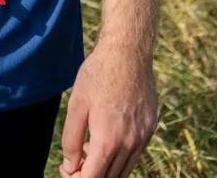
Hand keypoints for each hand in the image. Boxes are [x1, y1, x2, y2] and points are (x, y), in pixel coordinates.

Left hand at [58, 41, 157, 177]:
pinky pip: (134, 154)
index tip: (66, 170)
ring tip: (88, 150)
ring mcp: (143, 137)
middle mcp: (129, 144)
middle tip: (74, 163)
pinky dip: (119, 156)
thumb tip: (70, 166)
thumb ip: (71, 140)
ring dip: (105, 168)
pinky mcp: (149, 128)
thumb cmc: (98, 74)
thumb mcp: (76, 104)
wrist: (128, 52)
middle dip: (90, 175)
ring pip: (123, 170)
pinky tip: (106, 139)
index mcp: (108, 140)